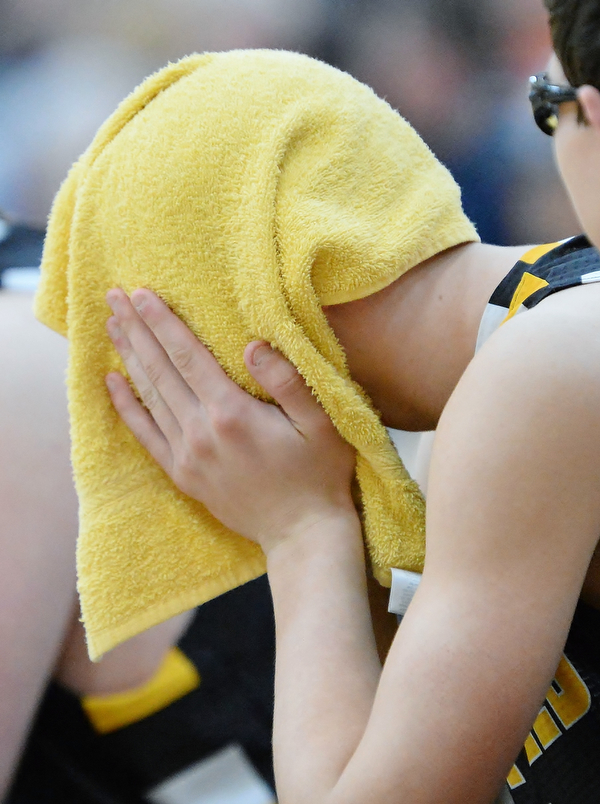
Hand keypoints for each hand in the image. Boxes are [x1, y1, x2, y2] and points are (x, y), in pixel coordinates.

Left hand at [105, 288, 357, 552]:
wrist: (302, 533)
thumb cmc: (318, 474)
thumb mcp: (321, 423)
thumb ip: (288, 382)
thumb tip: (253, 344)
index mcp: (231, 413)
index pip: (187, 355)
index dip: (162, 322)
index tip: (140, 293)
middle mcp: (201, 432)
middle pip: (160, 370)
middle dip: (136, 330)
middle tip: (114, 297)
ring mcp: (187, 456)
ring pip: (150, 397)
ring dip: (129, 358)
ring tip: (112, 326)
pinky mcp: (183, 475)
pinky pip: (146, 435)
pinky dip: (126, 408)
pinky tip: (111, 384)